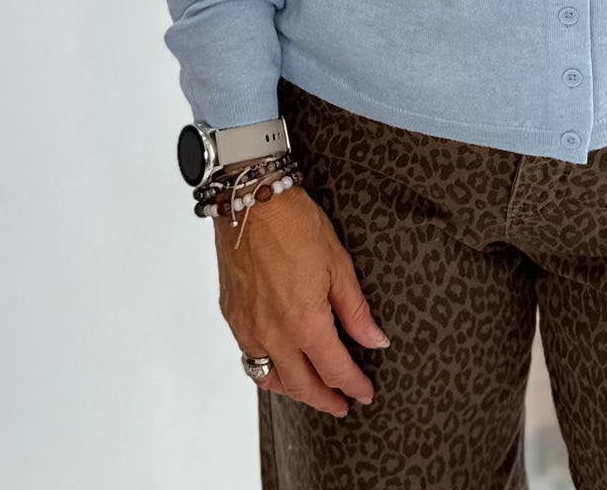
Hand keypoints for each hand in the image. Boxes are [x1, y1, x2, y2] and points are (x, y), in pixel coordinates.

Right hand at [214, 185, 390, 416]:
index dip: (353, 385)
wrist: (251, 202)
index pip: (334, 370)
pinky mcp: (232, 317)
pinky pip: (250, 358)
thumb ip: (355, 310)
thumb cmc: (295, 225)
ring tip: (313, 389)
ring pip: (270, 379)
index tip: (365, 393)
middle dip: (325, 400)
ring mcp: (247, 328)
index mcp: (304, 323)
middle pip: (301, 386)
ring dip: (294, 390)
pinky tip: (281, 362)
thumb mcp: (339, 264)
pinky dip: (268, 370)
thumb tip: (375, 340)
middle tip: (342, 405)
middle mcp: (272, 334)